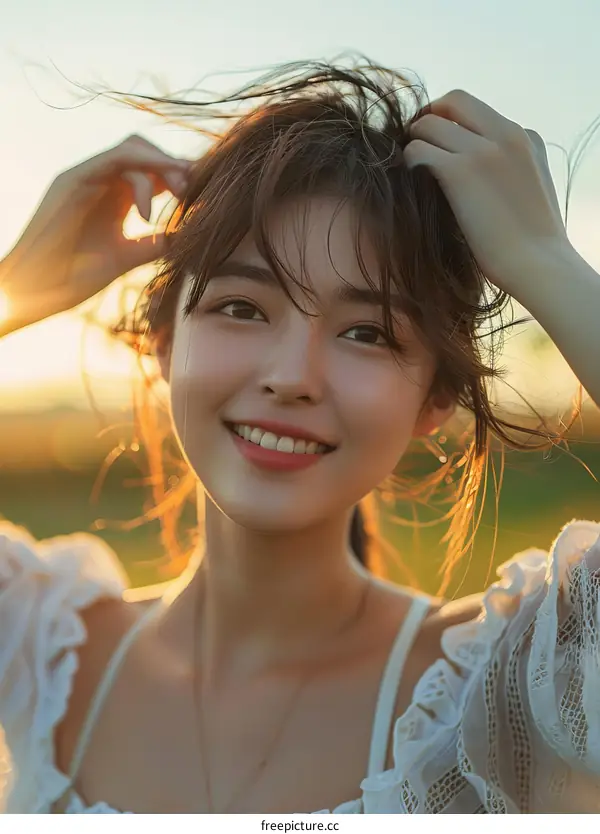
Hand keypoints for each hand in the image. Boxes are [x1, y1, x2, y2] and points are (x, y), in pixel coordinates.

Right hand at [0, 135, 189, 331]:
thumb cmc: (72, 277)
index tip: (204, 193)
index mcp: (114, 198)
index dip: (180, 177)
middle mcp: (101, 182)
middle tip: (192, 192)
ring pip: (133, 149)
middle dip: (174, 167)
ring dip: (163, 165)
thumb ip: (151, 246)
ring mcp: (87, 177)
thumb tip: (181, 239)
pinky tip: (158, 191)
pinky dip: (143, 166)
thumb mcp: (122, 259)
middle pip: (146, 153)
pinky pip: (115, 158)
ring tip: (179, 192)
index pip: (152, 173)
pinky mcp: (74, 179)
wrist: (34, 290)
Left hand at [404, 90, 571, 299]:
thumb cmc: (533, 245)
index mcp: (524, 137)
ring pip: (429, 123)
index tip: (438, 144)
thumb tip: (477, 177)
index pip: (477, 110)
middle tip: (415, 145)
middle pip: (453, 101)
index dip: (451, 123)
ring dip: (414, 142)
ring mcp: (483, 150)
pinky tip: (410, 181)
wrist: (540, 266)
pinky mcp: (461, 172)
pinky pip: (418, 150)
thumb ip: (509, 170)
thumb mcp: (531, 191)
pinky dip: (409, 162)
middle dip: (429, 118)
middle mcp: (505, 134)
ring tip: (410, 168)